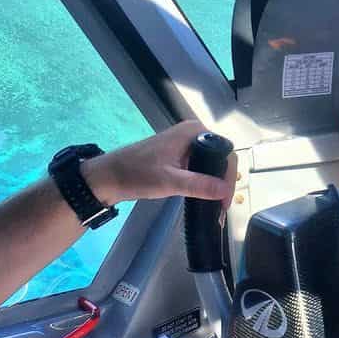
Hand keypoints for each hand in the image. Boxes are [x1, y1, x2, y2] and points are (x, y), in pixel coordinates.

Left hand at [83, 121, 236, 212]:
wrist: (108, 177)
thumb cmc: (136, 174)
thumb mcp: (170, 181)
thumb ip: (199, 185)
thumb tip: (225, 191)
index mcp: (193, 132)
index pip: (225, 152)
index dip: (230, 176)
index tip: (226, 200)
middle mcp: (193, 134)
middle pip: (221, 157)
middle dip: (224, 181)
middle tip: (222, 205)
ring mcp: (186, 144)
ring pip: (211, 163)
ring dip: (215, 182)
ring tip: (216, 204)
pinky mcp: (179, 155)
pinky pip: (200, 167)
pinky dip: (204, 181)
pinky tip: (204, 195)